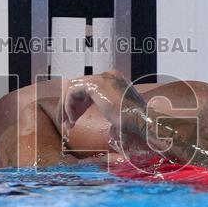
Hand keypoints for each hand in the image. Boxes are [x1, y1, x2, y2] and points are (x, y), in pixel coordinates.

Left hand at [61, 71, 175, 158]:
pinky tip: (72, 119)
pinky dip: (69, 105)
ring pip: (74, 89)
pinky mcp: (95, 84)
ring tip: (66, 124)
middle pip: (81, 89)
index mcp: (115, 82)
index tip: (74, 120)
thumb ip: (112, 116)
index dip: (80, 105)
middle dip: (71, 106)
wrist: (141, 122)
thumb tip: (112, 130)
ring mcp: (102, 78)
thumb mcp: (120, 117)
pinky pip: (73, 91)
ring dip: (67, 107)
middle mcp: (108, 76)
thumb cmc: (135, 124)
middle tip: (67, 122)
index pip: (90, 90)